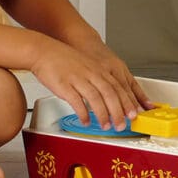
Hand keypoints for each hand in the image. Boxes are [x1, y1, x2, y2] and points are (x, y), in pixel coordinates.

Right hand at [30, 39, 151, 130]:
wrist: (43, 51)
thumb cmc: (64, 60)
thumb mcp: (87, 65)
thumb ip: (99, 79)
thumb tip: (110, 96)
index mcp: (98, 69)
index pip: (118, 87)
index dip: (127, 102)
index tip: (133, 114)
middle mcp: (90, 73)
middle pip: (110, 94)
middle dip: (119, 112)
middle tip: (122, 124)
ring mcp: (78, 78)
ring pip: (96, 99)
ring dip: (103, 115)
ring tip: (105, 125)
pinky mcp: (64, 85)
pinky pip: (77, 102)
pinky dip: (83, 114)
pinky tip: (85, 121)